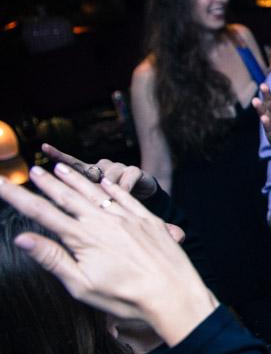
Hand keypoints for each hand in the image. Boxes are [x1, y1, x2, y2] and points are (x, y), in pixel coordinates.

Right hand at [0, 164, 217, 346]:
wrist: (173, 294)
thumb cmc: (125, 297)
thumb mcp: (82, 285)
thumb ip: (53, 259)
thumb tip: (22, 238)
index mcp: (83, 238)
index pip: (42, 213)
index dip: (18, 197)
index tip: (0, 183)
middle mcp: (103, 222)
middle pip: (68, 197)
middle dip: (48, 183)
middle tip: (33, 169)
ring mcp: (127, 218)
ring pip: (96, 193)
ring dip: (76, 179)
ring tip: (60, 168)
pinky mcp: (148, 220)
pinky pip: (126, 198)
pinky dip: (111, 188)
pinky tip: (103, 182)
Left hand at [42, 143, 157, 198]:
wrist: (143, 206)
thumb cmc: (114, 207)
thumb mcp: (96, 204)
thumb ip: (82, 199)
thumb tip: (64, 201)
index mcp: (90, 174)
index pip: (72, 164)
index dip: (58, 155)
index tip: (43, 147)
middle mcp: (102, 167)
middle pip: (91, 169)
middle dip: (87, 179)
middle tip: (87, 191)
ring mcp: (119, 168)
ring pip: (109, 174)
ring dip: (109, 187)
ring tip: (109, 199)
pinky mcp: (135, 171)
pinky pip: (127, 177)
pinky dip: (124, 187)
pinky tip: (125, 194)